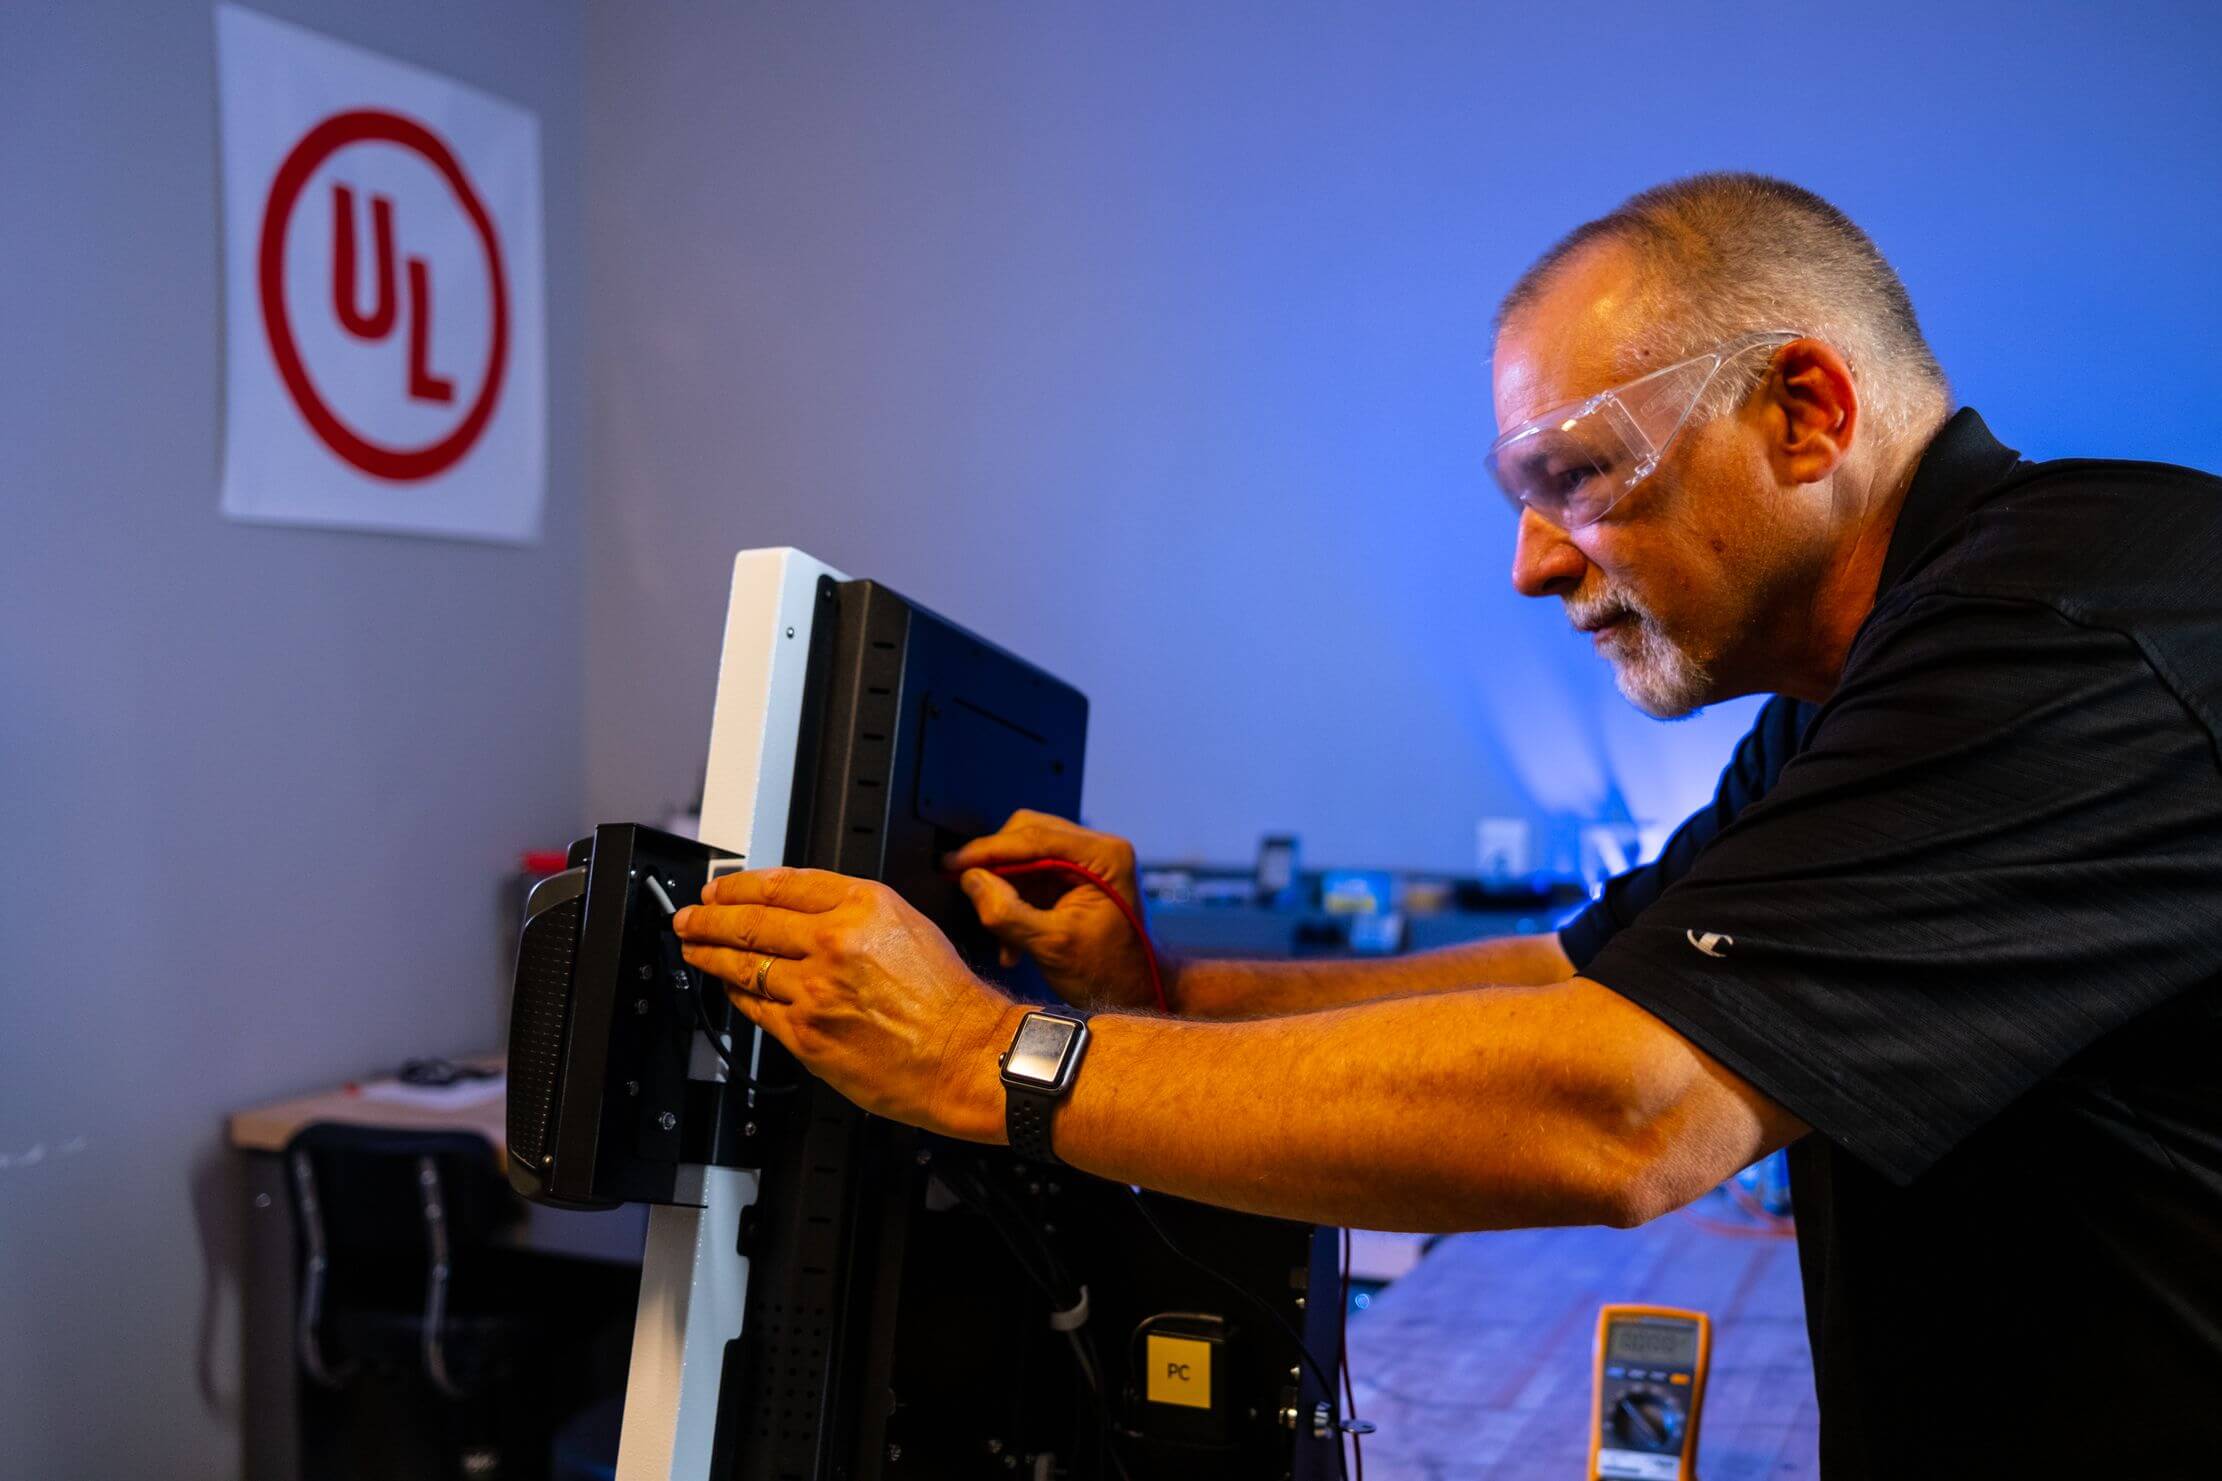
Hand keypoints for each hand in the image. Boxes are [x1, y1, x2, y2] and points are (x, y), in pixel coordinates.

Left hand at [673, 868, 1023, 1142]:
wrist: (968, 1054)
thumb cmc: (951, 999)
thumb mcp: (910, 926)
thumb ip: (855, 914)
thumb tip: (804, 913)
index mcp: (864, 906)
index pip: (782, 885)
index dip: (740, 884)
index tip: (720, 888)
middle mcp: (835, 942)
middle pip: (751, 921)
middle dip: (709, 917)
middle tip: (689, 916)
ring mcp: (816, 990)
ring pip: (745, 965)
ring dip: (710, 954)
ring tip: (693, 948)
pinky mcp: (806, 1034)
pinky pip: (756, 1008)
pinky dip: (736, 995)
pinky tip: (727, 988)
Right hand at [943, 810, 1162, 1012]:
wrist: (1137, 996)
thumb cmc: (1109, 973)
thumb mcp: (1051, 945)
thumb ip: (1007, 912)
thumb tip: (969, 879)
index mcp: (1105, 855)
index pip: (1035, 837)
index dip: (988, 849)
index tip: (952, 861)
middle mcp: (1099, 849)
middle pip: (1028, 837)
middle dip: (997, 869)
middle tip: (969, 892)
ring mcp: (1088, 863)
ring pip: (1026, 857)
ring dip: (1005, 893)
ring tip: (1001, 937)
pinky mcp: (1076, 880)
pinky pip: (1032, 878)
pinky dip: (1016, 904)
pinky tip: (1012, 943)